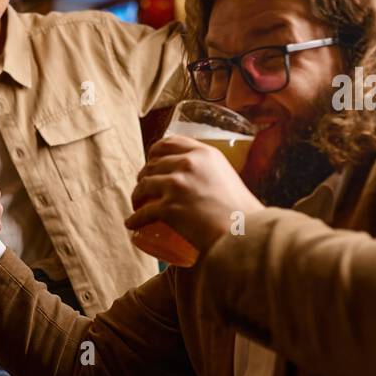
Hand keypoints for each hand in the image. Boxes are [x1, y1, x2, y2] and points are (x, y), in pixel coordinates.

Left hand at [125, 135, 262, 250]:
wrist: (244, 233)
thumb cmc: (241, 211)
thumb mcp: (226, 177)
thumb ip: (210, 173)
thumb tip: (198, 181)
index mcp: (203, 153)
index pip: (168, 143)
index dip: (154, 153)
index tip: (151, 163)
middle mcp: (188, 164)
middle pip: (152, 165)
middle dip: (143, 177)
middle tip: (144, 189)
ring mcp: (177, 185)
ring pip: (143, 186)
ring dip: (136, 197)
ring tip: (138, 206)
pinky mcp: (169, 208)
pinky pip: (143, 213)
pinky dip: (134, 220)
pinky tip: (131, 224)